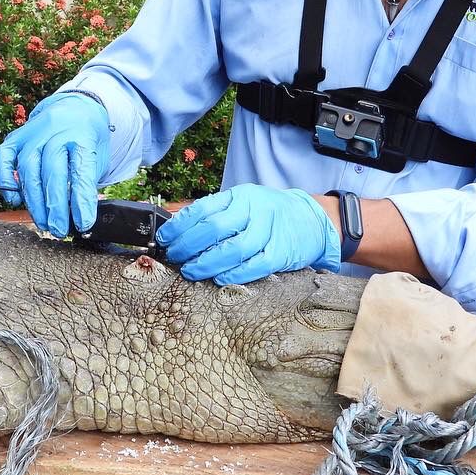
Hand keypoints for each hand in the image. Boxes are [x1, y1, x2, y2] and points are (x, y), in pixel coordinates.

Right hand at [0, 92, 110, 236]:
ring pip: (28, 168)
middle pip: (52, 171)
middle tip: (59, 229)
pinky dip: (5, 180)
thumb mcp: (98, 158)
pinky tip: (15, 200)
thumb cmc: (87, 139)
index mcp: (82, 137)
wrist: (76, 108)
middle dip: (55, 206)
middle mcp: (55, 132)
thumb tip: (81, 216)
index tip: (83, 223)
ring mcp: (33, 133)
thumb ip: (87, 183)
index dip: (81, 200)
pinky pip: (4, 157)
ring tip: (42, 222)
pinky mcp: (15, 137)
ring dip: (33, 201)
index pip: (81, 171)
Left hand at [156, 184, 340, 285]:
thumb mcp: (242, 204)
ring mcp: (269, 231)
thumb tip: (176, 230)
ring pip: (233, 249)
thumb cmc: (268, 214)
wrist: (311, 220)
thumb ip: (214, 214)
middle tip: (175, 258)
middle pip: (214, 228)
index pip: (202, 208)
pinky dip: (233, 274)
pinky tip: (219, 278)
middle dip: (188, 246)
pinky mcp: (281, 252)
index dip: (179, 226)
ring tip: (191, 271)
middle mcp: (254, 209)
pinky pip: (254, 266)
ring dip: (207, 264)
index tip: (164, 239)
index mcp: (240, 196)